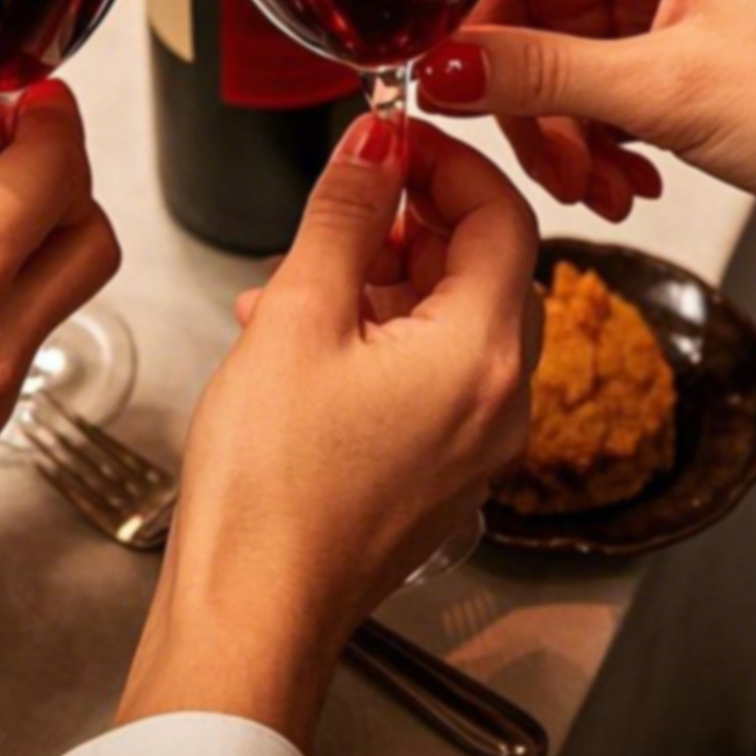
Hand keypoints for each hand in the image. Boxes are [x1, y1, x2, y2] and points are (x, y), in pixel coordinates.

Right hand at [118, 115, 538, 747]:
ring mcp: (475, 444)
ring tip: (297, 280)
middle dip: (412, 222)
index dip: (447, 162)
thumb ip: (345, 215)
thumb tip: (375, 141)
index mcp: (483, 354)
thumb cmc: (271, 488)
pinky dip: (378, 334)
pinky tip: (299, 336)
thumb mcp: (298, 315)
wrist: (251, 617)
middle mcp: (501, 401)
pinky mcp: (440, 470)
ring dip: (384, 278)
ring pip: (453, 317)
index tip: (392, 138)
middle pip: (485, 266)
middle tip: (345, 204)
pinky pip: (432, 371)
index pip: (503, 216)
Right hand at [416, 0, 755, 278]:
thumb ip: (542, 73)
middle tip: (519, 138)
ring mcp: (675, 10)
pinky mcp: (684, 68)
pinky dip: (592, 142)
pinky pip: (594, 93)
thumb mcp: (671, 89)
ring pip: (558, 53)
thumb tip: (441, 64)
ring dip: (556, 125)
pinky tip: (622, 183)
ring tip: (587, 180)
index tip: (441, 49)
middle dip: (518, 77)